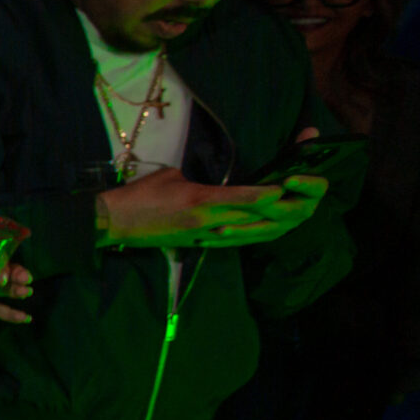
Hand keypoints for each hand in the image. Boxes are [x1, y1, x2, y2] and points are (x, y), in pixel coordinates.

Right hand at [94, 168, 301, 249]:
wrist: (115, 223)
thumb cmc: (139, 194)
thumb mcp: (172, 175)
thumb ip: (200, 178)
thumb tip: (217, 179)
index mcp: (200, 200)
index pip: (243, 198)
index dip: (268, 194)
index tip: (288, 186)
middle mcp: (208, 221)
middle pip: (255, 219)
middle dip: (282, 210)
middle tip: (304, 199)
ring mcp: (204, 236)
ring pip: (249, 234)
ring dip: (275, 226)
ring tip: (295, 215)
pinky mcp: (198, 244)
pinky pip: (234, 241)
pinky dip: (255, 235)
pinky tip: (269, 230)